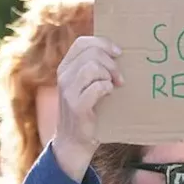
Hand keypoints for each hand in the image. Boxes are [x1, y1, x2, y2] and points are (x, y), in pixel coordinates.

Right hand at [53, 36, 122, 180]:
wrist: (74, 141)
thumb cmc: (88, 109)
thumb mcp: (86, 84)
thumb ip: (95, 67)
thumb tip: (119, 51)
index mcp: (66, 67)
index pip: (82, 43)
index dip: (103, 43)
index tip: (119, 52)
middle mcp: (64, 76)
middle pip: (91, 53)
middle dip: (111, 63)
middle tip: (120, 77)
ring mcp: (68, 91)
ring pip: (92, 67)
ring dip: (109, 75)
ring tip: (115, 86)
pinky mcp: (76, 106)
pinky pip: (97, 87)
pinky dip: (107, 88)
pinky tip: (109, 95)